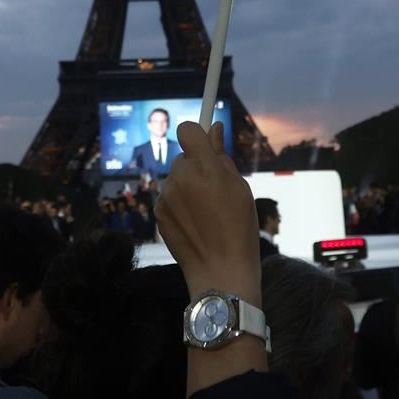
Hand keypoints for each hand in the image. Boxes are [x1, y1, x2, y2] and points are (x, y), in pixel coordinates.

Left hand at [157, 119, 260, 295]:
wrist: (220, 270)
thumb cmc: (239, 229)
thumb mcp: (240, 188)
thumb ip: (222, 157)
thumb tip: (214, 129)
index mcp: (205, 167)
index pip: (188, 130)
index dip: (198, 135)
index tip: (206, 144)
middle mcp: (180, 177)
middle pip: (183, 158)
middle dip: (196, 167)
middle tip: (215, 190)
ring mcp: (166, 196)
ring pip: (176, 179)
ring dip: (187, 187)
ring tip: (206, 212)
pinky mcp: (158, 213)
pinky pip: (169, 198)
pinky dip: (179, 204)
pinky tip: (194, 223)